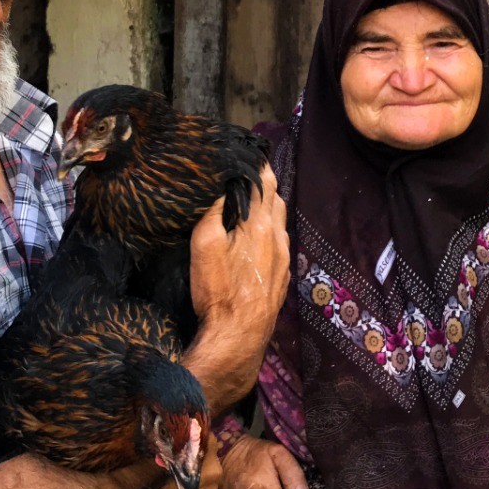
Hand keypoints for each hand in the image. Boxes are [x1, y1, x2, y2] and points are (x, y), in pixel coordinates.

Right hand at [191, 165, 288, 327]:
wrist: (239, 335)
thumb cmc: (218, 290)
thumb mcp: (205, 245)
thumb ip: (214, 211)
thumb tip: (221, 183)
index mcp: (260, 224)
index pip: (264, 182)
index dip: (256, 165)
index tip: (247, 152)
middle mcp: (278, 236)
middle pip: (275, 198)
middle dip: (264, 182)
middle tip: (247, 171)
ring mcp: (284, 256)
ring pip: (280, 220)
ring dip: (268, 206)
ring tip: (251, 200)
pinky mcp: (283, 275)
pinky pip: (281, 241)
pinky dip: (271, 228)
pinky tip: (258, 235)